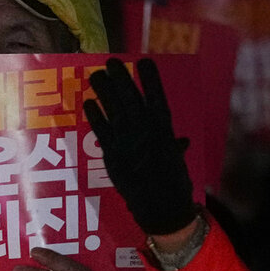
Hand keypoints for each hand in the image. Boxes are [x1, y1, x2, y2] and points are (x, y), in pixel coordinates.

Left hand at [83, 57, 199, 240]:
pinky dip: (95, 116)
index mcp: (165, 130)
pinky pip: (101, 131)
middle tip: (112, 61)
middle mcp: (146, 132)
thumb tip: (181, 141)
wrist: (161, 208)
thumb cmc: (173, 184)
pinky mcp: (112, 155)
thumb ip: (174, 146)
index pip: (157, 98)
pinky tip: (89, 103)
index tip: (144, 61)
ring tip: (96, 75)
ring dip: (104, 91)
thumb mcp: (176, 160)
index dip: (150, 79)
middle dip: (121, 78)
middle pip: (131, 99)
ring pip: (114, 110)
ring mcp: (128, 143)